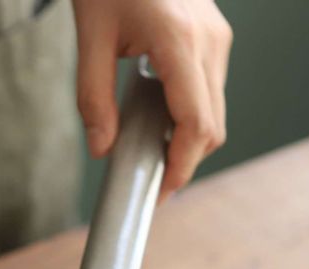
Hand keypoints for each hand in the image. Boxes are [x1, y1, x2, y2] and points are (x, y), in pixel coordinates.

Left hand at [73, 0, 232, 202]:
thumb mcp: (90, 37)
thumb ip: (94, 99)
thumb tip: (102, 149)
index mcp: (179, 43)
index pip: (195, 126)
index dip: (181, 167)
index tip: (161, 191)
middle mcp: (210, 42)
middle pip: (212, 127)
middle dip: (185, 161)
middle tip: (150, 180)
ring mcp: (218, 37)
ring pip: (216, 112)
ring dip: (188, 140)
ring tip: (150, 152)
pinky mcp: (215, 36)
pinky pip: (210, 92)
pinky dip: (190, 116)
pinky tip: (159, 121)